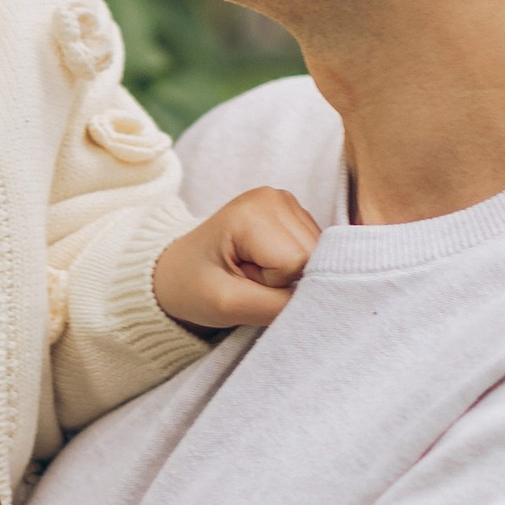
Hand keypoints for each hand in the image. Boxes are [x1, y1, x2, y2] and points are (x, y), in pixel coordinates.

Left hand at [153, 185, 321, 333]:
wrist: (176, 272)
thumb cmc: (193, 287)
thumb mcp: (227, 306)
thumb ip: (278, 307)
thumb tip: (327, 303)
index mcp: (253, 211)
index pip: (296, 261)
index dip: (274, 284)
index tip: (242, 281)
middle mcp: (274, 197)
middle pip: (312, 255)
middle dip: (284, 279)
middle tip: (246, 278)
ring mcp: (286, 201)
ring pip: (318, 253)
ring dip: (289, 273)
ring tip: (251, 271)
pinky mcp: (293, 213)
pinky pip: (314, 250)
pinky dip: (293, 266)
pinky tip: (264, 264)